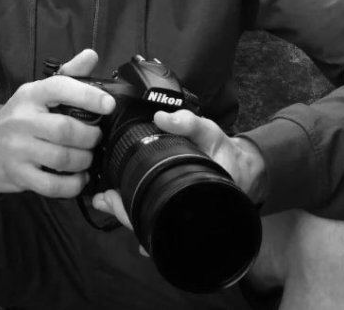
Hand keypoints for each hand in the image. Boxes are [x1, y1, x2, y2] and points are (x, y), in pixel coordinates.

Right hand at [0, 49, 114, 196]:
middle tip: (96, 138)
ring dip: (83, 160)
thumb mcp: (38, 92)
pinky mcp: (19, 175)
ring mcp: (18, 149)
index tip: (109, 105)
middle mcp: (23, 120)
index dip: (87, 96)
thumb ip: (68, 75)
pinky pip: (52, 185)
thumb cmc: (21, 117)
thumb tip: (91, 55)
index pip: (59, 88)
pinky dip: (73, 185)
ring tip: (88, 157)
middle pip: (65, 130)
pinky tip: (79, 178)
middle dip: (89, 136)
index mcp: (31, 94)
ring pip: (61, 159)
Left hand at [92, 110, 265, 233]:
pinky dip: (137, 213)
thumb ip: (187, 123)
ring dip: (126, 214)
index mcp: (192, 197)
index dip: (132, 212)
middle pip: (149, 225)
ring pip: (150, 225)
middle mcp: (185, 212)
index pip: (157, 215)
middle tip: (102, 200)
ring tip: (104, 201)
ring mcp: (181, 216)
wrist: (241, 166)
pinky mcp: (177, 210)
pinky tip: (120, 204)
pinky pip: (154, 219)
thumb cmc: (221, 150)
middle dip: (123, 214)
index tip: (111, 198)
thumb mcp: (208, 131)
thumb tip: (160, 117)